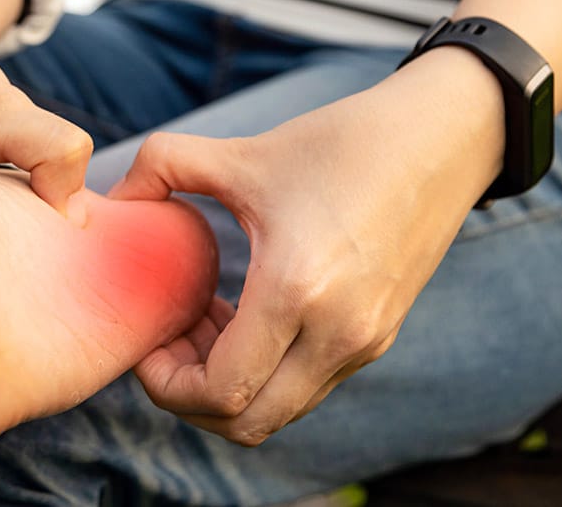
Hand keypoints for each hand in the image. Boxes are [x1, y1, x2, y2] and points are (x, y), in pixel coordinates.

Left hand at [110, 48, 504, 443]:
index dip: (166, 384)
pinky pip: (306, 385)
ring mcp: (365, 342)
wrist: (445, 138)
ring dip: (228, 385)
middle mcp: (339, 333)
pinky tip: (244, 315)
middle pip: (247, 422)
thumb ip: (163, 165)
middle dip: (190, 397)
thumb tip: (116, 198)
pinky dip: (264, 371)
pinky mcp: (378, 336)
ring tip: (203, 321)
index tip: (148, 344)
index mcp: (299, 290)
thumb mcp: (245, 151)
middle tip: (168, 343)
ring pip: (278, 411)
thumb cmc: (345, 141)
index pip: (221, 391)